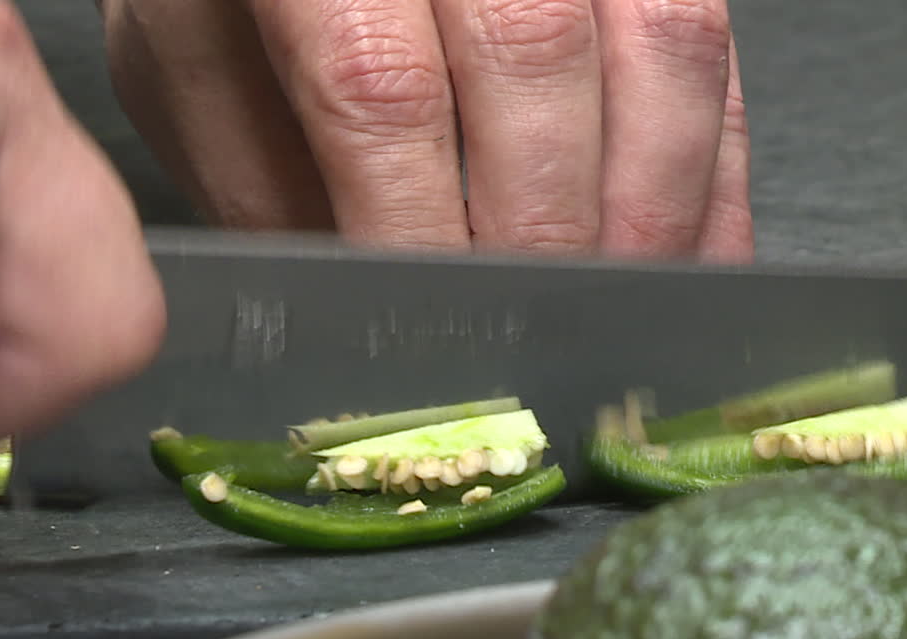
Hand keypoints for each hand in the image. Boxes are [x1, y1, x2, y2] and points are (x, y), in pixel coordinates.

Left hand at [102, 0, 751, 261]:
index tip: (428, 319)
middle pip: (533, 55)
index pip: (378, 86)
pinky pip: (708, 48)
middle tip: (526, 334)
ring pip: (662, 38)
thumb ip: (259, 177)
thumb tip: (352, 304)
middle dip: (542, 227)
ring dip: (648, 203)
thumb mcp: (196, 67)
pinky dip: (710, 166)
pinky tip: (683, 249)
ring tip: (615, 309)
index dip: (415, 224)